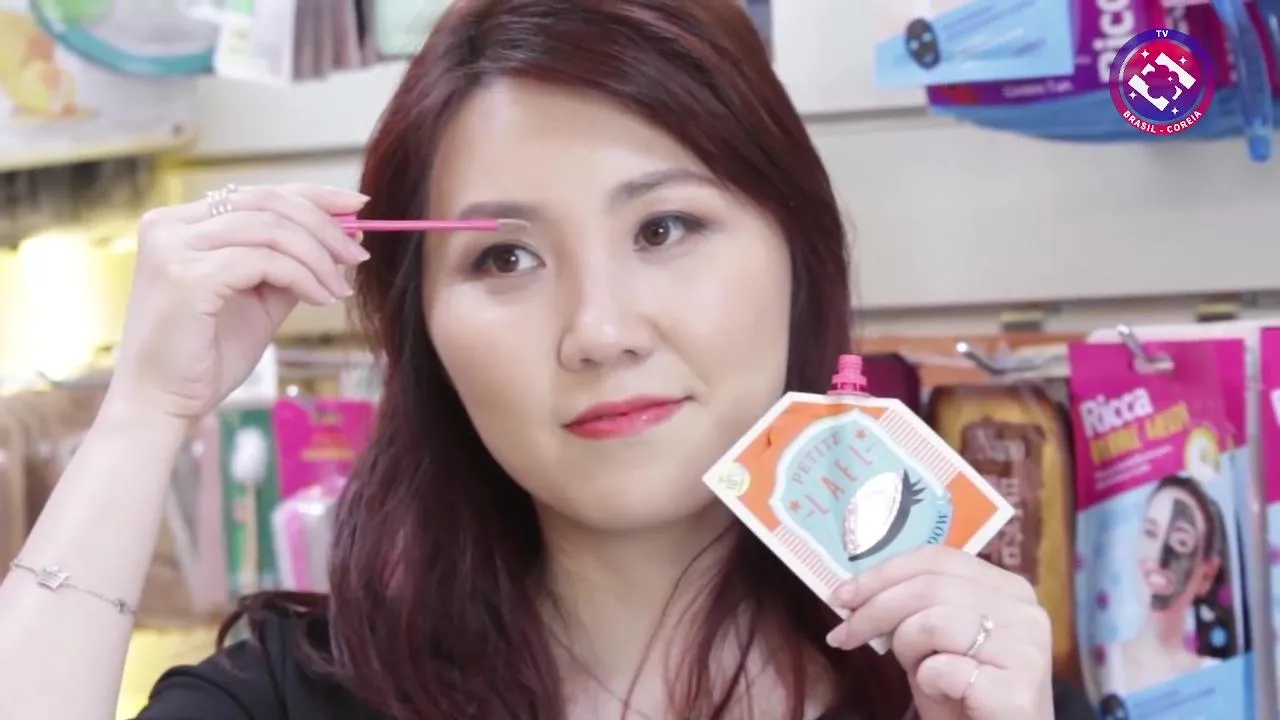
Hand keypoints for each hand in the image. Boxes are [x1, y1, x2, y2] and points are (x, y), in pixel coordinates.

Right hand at [107, 183, 370, 419]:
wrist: (162, 404)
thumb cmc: (206, 357)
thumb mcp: (259, 300)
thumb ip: (291, 266)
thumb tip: (345, 239)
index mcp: (182, 224)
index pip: (258, 194)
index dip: (314, 195)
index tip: (357, 205)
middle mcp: (170, 225)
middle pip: (267, 202)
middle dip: (324, 225)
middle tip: (359, 253)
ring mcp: (173, 247)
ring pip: (270, 229)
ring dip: (318, 258)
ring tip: (339, 289)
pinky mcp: (185, 276)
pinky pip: (264, 261)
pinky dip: (302, 277)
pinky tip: (321, 299)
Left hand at [826, 546, 1053, 719]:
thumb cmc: (965, 696)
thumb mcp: (935, 641)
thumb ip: (913, 607)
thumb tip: (853, 590)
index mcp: (1008, 589)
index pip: (936, 558)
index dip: (882, 573)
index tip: (842, 595)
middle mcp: (1025, 611)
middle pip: (930, 586)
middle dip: (875, 610)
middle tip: (845, 636)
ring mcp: (1027, 649)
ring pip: (935, 622)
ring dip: (907, 649)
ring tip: (916, 673)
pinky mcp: (1018, 690)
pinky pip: (945, 668)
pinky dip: (928, 682)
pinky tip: (942, 694)